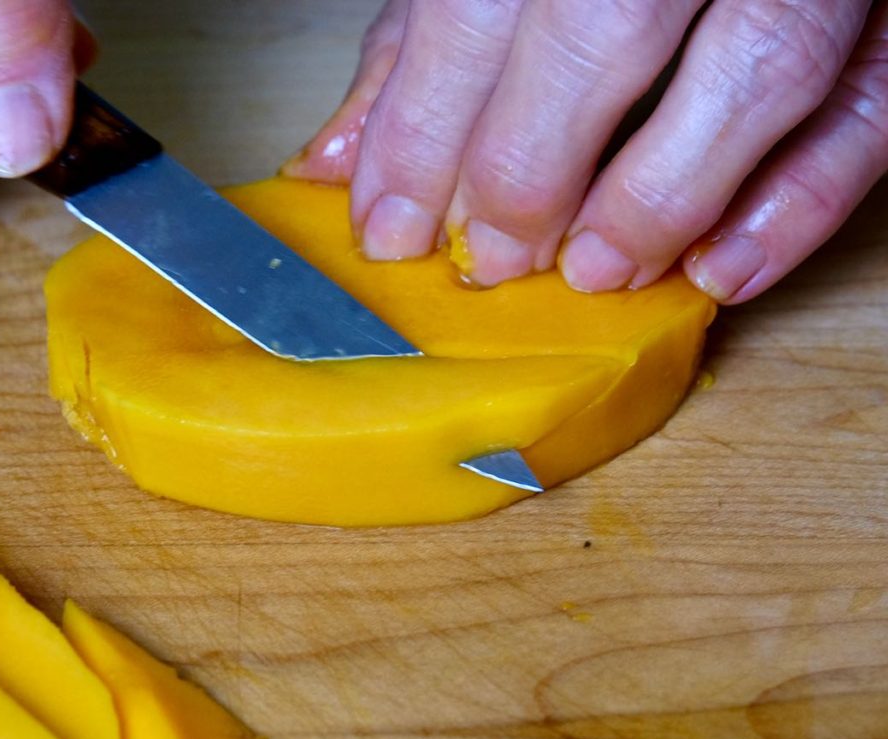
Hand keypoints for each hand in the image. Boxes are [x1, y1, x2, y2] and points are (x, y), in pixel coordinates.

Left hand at [286, 0, 886, 303]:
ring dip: (658, 199)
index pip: (478, 6)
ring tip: (592, 276)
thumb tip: (338, 160)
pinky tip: (718, 272)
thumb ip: (424, 44)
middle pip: (602, 34)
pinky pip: (869, 112)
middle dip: (527, 173)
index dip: (424, 130)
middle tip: (488, 263)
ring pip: (753, 74)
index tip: (389, 227)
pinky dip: (797, 203)